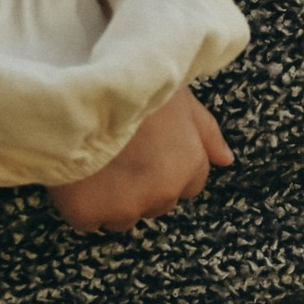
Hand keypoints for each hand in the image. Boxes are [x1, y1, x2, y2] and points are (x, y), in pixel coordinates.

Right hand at [46, 88, 232, 232]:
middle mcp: (163, 193)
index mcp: (188, 164)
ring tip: (95, 162)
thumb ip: (206, 132)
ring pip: (122, 216)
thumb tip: (226, 160)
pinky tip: (77, 173)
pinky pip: (88, 220)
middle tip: (118, 153)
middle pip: (156, 203)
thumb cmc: (132, 84)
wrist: (81, 89)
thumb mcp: (179, 96)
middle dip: (141, 185)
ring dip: (111, 199)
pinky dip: (81, 203)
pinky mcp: (88, 214)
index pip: (190, 185)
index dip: (167, 166)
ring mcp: (125, 208)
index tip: (147, 149)